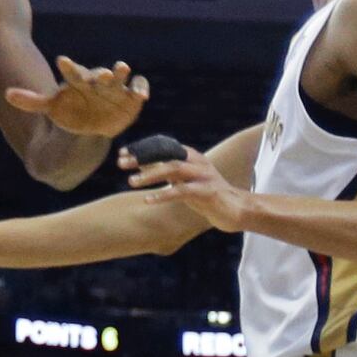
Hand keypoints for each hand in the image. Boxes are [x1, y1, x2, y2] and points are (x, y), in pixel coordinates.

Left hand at [8, 56, 149, 138]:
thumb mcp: (51, 107)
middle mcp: (98, 81)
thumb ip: (32, 101)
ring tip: (122, 68)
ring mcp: (116, 87)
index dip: (68, 67)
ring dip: (122, 72)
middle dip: (101, 73)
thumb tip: (6, 94)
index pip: (72, 72)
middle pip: (99, 74)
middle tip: (102, 74)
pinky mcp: (131, 96)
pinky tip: (141, 96)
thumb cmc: (70, 111)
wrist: (92, 123)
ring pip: (121, 76)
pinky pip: (138, 88)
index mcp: (79, 81)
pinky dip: (141, 88)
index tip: (61, 61)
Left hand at [125, 154, 250, 233]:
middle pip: (166, 155)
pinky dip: (164, 195)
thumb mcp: (182, 181)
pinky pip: (182, 191)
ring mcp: (204, 175)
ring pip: (174, 169)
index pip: (163, 146)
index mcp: (191, 156)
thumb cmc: (205, 195)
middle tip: (121, 164)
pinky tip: (148, 200)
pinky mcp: (208, 191)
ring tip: (131, 181)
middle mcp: (197, 161)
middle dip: (142, 158)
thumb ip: (164, 171)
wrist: (235, 210)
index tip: (121, 154)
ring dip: (151, 174)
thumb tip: (138, 165)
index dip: (142, 149)